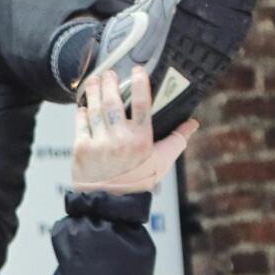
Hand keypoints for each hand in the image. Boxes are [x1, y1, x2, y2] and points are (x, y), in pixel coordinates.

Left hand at [70, 66, 197, 195]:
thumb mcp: (162, 161)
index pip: (143, 105)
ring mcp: (99, 143)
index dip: (140, 84)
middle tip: (109, 73)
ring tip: (95, 81)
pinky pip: (81, 124)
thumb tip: (193, 123)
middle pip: (113, 102)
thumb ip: (177, 140)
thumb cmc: (138, 181)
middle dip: (110, 83)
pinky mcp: (81, 149)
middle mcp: (120, 139)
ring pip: (95, 109)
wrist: (110, 204)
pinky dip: (83, 112)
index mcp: (141, 140)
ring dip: (94, 91)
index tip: (138, 70)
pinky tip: (85, 105)